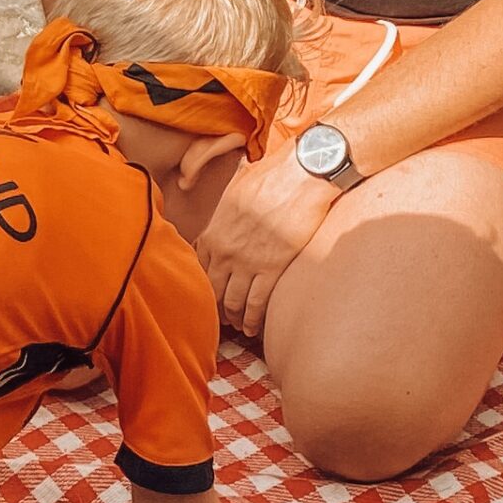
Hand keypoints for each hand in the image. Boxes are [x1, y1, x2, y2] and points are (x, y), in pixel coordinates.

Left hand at [195, 147, 337, 337]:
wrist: (304, 174)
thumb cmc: (273, 174)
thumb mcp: (236, 188)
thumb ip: (225, 208)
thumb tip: (225, 205)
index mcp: (214, 232)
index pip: (199, 270)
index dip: (203, 288)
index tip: (208, 297)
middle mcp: (226, 251)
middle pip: (213, 291)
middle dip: (216, 308)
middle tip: (222, 319)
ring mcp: (247, 262)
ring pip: (233, 302)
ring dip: (235, 318)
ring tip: (238, 325)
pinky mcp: (272, 269)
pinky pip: (256, 304)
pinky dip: (253, 320)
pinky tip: (253, 328)